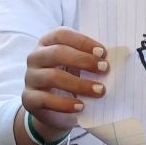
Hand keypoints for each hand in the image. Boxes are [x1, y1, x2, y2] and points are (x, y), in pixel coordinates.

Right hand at [19, 28, 108, 144]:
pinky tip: (81, 106)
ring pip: (53, 77)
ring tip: (100, 91)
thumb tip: (116, 57)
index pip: (62, 34)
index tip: (103, 52)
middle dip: (83, 60)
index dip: (82, 41)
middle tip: (105, 69)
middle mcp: (35, 57)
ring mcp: (30, 77)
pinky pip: (45, 99)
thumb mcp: (79, 67)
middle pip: (57, 53)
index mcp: (48, 42)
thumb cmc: (71, 80)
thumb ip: (90, 58)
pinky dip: (65, 103)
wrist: (55, 110)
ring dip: (80, 84)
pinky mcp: (29, 98)